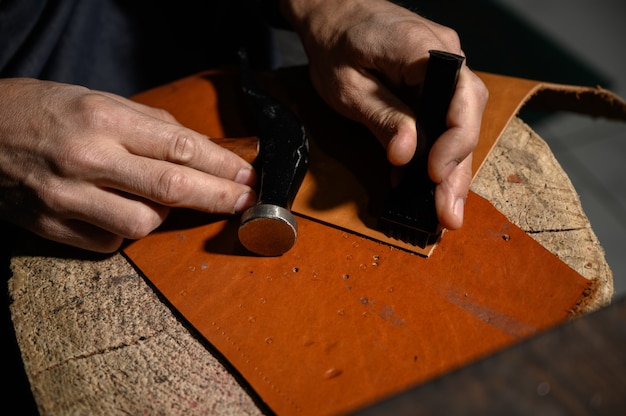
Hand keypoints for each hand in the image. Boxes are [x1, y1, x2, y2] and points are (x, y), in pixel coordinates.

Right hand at [0, 79, 256, 251]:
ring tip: (152, 198)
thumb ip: (151, 124)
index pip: (181, 148)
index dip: (223, 167)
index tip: (248, 177)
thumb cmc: (43, 111)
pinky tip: (116, 210)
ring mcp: (68, 197)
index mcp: (104, 120)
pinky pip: (111, 241)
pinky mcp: (53, 226)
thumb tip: (198, 148)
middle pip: (173, 189)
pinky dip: (125, 228)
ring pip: (145, 224)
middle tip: (246, 202)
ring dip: (163, 215)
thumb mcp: (98, 99)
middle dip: (220, 198)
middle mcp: (88, 159)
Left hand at [282, 0, 488, 229]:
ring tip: (443, 211)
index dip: (454, 140)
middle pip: (465, 116)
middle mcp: (444, 55)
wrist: (334, 14)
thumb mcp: (347, 86)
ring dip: (451, 170)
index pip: (460, 95)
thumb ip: (380, 116)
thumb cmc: (336, 43)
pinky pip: (443, 120)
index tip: (433, 174)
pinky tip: (425, 186)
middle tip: (447, 213)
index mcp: (422, 47)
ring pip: (459, 124)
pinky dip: (435, 155)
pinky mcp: (433, 85)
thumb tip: (408, 153)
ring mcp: (443, 69)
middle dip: (457, 169)